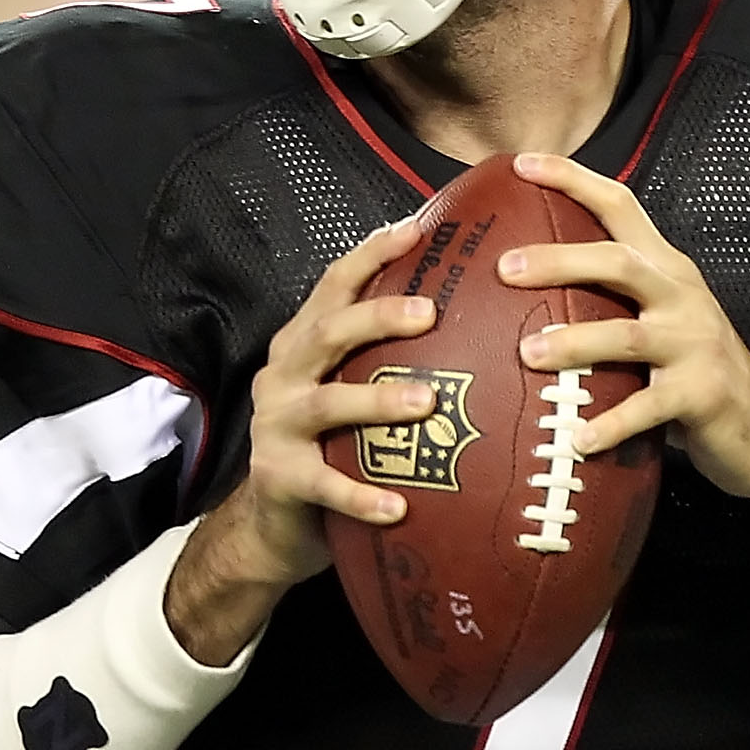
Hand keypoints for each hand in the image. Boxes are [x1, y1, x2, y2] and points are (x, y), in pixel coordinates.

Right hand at [165, 217, 438, 662]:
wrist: (271, 521)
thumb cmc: (331, 444)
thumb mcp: (348, 388)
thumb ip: (387, 356)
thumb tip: (477, 315)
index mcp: (303, 344)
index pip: (335, 285)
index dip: (372, 254)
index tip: (417, 228)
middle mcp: (284, 374)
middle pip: (329, 332)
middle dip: (378, 317)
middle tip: (432, 313)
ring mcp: (275, 424)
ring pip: (326, 405)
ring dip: (377, 401)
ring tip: (427, 404)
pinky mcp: (279, 477)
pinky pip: (324, 485)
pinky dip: (362, 495)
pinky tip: (400, 506)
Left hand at [500, 152, 749, 513]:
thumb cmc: (692, 369)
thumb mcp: (658, 319)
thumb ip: (609, 300)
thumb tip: (525, 284)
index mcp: (666, 269)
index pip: (621, 206)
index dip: (573, 180)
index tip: (521, 163)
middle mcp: (681, 296)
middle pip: (618, 262)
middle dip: (559, 260)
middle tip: (505, 268)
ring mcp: (695, 344)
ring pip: (627, 335)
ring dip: (574, 343)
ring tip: (527, 353)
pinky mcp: (701, 394)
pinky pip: (647, 408)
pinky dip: (610, 424)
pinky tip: (576, 439)